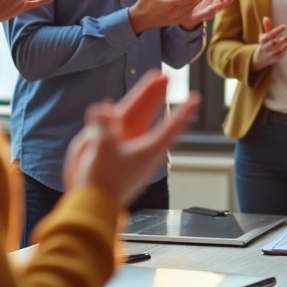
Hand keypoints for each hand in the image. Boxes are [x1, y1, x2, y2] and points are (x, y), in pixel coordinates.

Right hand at [62, 72, 198, 205]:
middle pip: (149, 116)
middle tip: (164, 76)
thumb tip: (102, 109)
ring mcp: (127, 154)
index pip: (170, 127)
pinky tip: (111, 111)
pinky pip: (117, 133)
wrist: (90, 210)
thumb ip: (102, 128)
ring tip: (150, 85)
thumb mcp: (102, 152)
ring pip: (134, 122)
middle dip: (155, 95)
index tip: (196, 99)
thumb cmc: (101, 184)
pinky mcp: (113, 159)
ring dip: (140, 102)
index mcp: (147, 151)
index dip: (183, 112)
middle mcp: (140, 151)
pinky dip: (116, 120)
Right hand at [128, 0, 202, 33]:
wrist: (141, 19)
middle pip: (192, 5)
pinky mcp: (179, 20)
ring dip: (202, 4)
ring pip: (193, 9)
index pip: (183, 1)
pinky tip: (205, 0)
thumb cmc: (146, 0)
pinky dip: (198, 8)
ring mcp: (178, 18)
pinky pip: (191, 13)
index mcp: (168, 5)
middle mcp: (175, 13)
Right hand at [251, 17, 286, 71]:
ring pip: (275, 51)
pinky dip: (283, 52)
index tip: (284, 26)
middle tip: (286, 38)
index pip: (269, 34)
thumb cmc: (266, 42)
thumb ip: (267, 27)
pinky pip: (278, 56)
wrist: (261, 57)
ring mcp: (268, 54)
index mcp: (263, 39)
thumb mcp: (265, 35)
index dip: (277, 30)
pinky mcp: (273, 59)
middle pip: (271, 44)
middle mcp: (265, 47)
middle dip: (279, 41)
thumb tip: (265, 17)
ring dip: (282, 47)